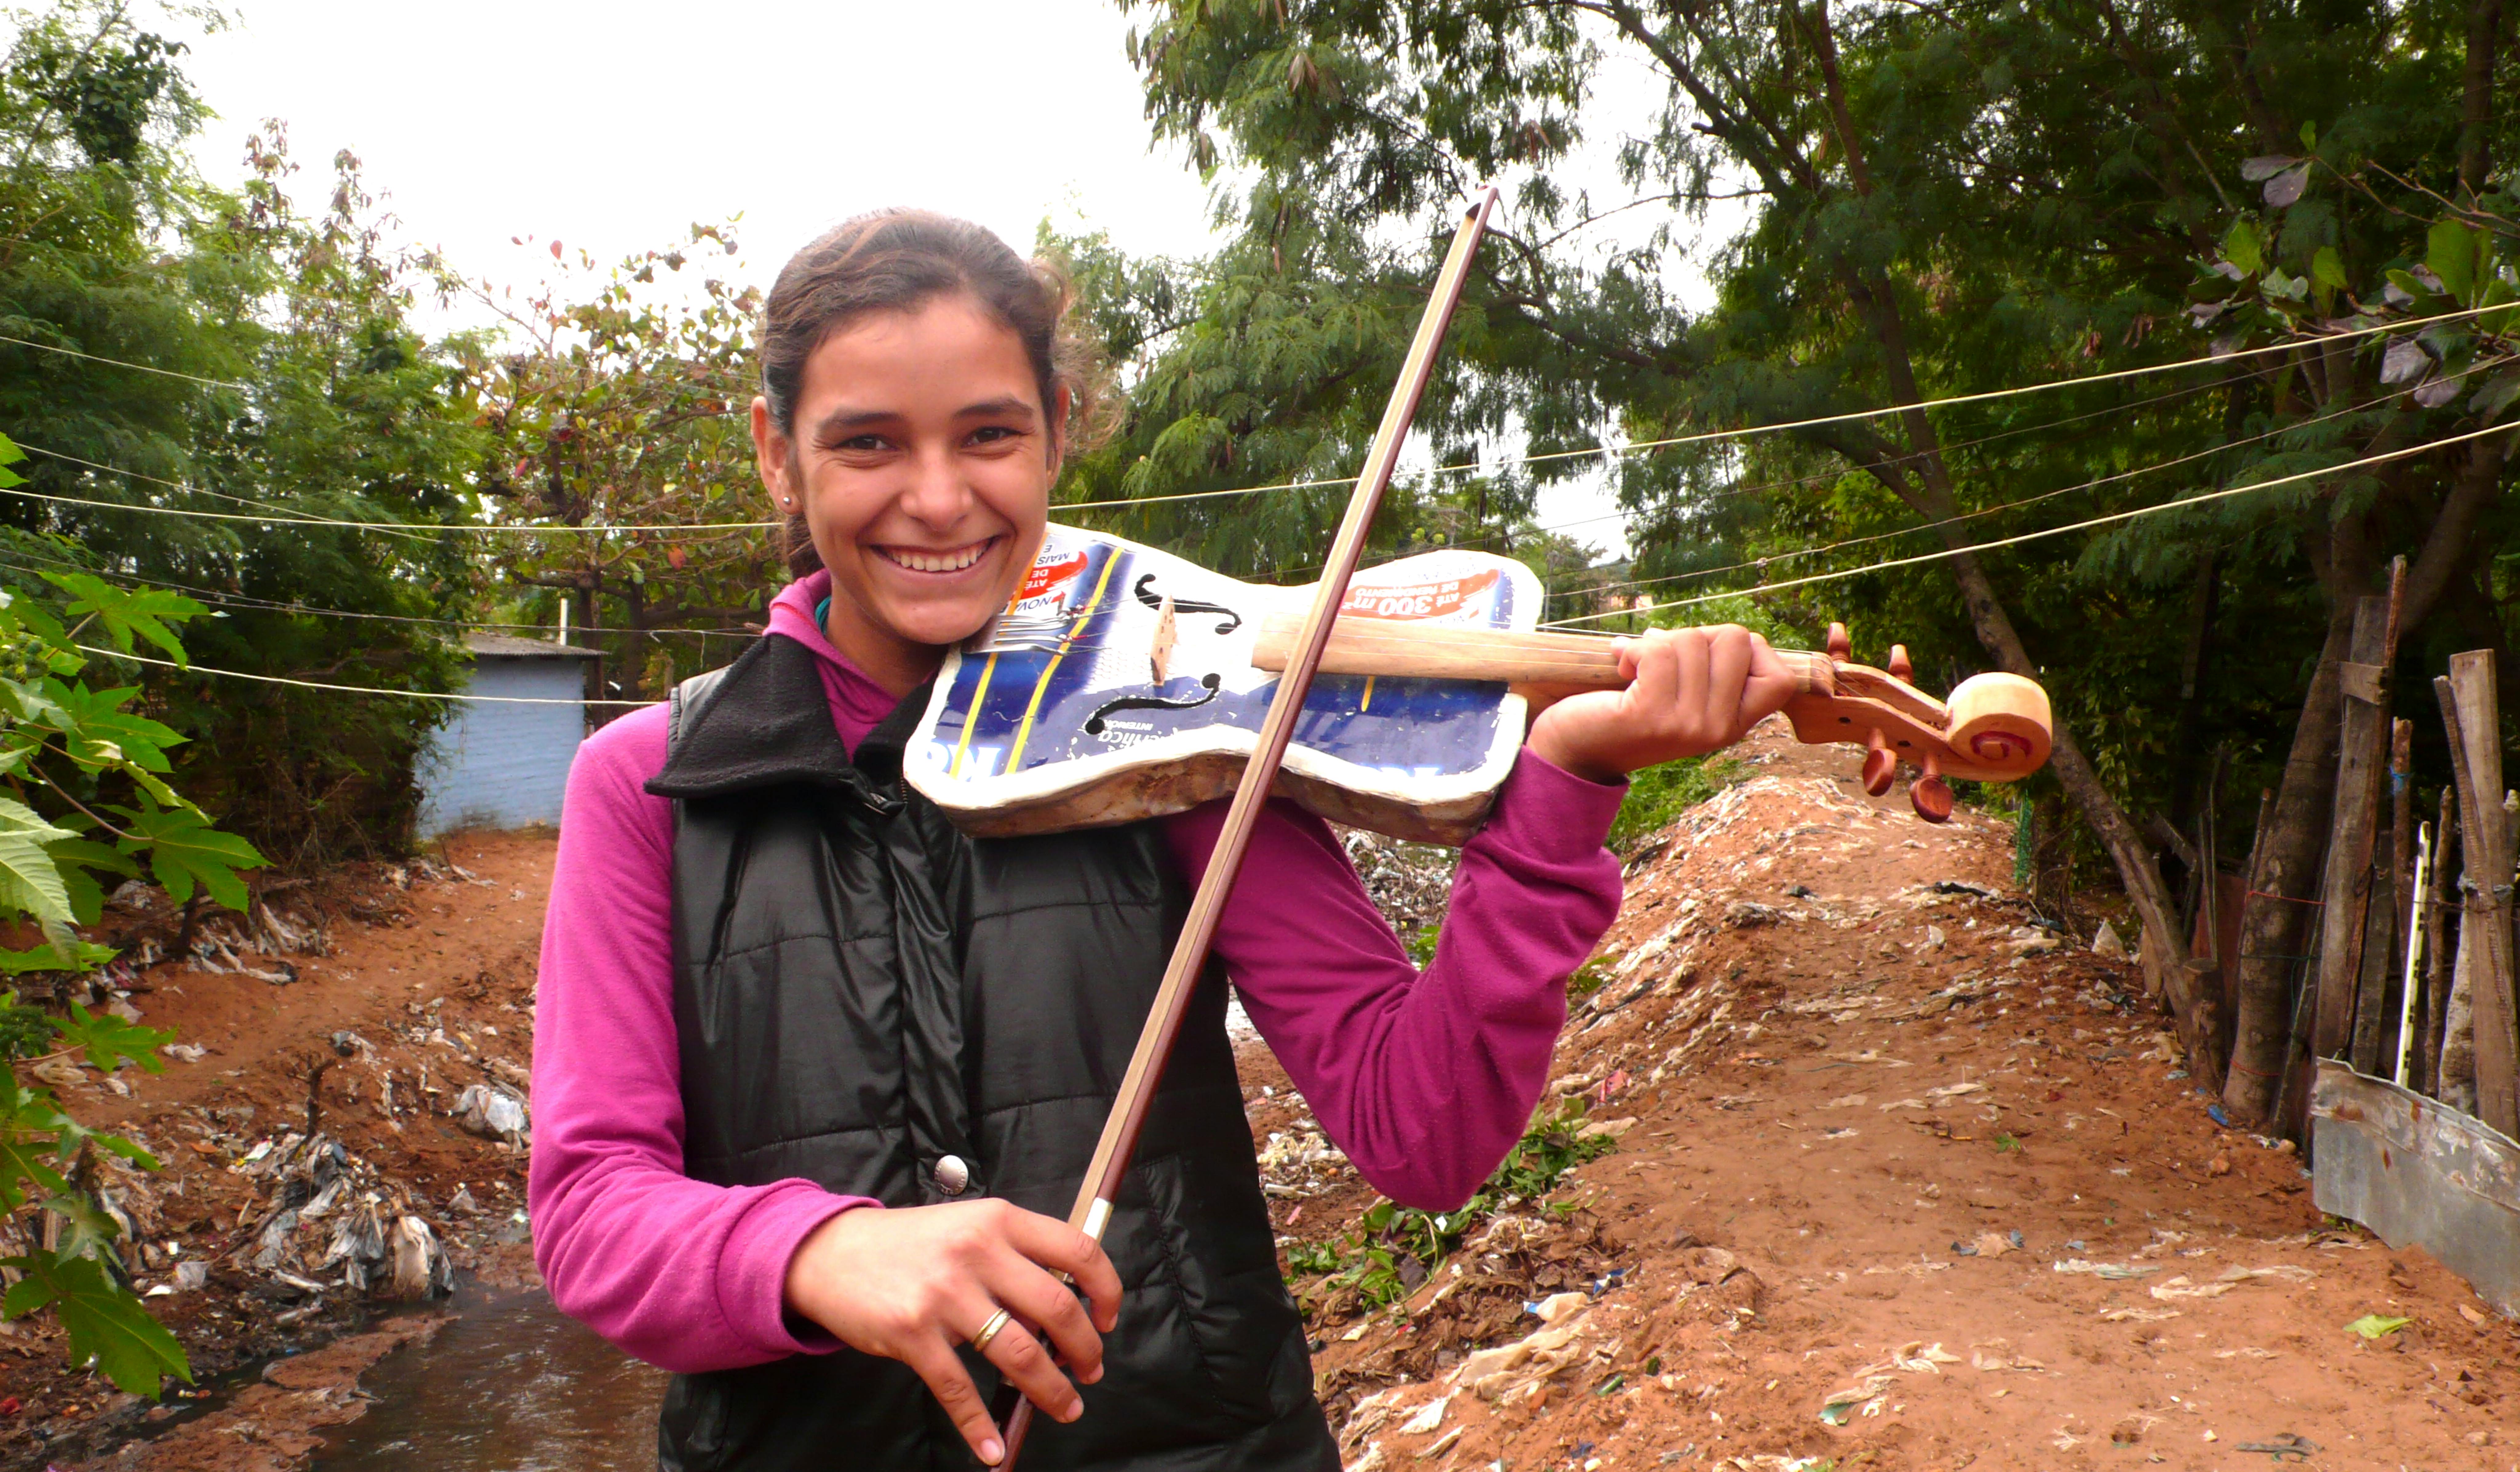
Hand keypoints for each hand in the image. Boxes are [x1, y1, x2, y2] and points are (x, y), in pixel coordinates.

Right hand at [783, 1199, 1123, 1464]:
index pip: (1076, 1250)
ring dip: (1049, 1389)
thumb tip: (1067, 1305)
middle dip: (1083, 1349)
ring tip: (1064, 1406)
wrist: (833, 1252)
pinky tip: (992, 1448)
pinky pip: (957, 1389)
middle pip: (1056, 1308)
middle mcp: (975, 1253)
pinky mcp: (912, 1333)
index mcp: (997, 1220)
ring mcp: (943, 1294)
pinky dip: (979, 1426)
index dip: (1105, 1289)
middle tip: (1089, 1371)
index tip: (1108, 1319)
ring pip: (1018, 1352)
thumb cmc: (910, 1244)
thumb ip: (1015, 1255)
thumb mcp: (969, 1227)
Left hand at [1524, 624, 1800, 782]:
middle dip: (1695, 635)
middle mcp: (1718, 730)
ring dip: (1658, 641)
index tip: (1710, 655)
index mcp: (1733, 726)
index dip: (1752, 649)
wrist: (1576, 753)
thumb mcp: (1683, 696)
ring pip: (1692, 640)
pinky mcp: (1651, 716)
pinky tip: (1620, 666)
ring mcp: (1687, 725)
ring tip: (1637, 666)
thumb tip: (1710, 633)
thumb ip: (1708, 669)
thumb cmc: (1628, 712)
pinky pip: (1659, 651)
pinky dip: (1633, 648)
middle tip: (1664, 659)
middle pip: (1736, 640)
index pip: (1780, 678)